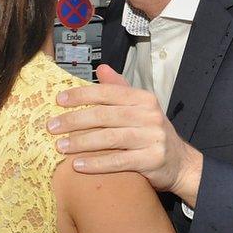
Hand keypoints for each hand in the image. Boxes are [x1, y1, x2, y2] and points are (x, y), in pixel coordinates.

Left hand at [46, 64, 204, 206]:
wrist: (180, 163)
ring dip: (81, 142)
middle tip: (52, 126)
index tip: (58, 100)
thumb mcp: (140, 108)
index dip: (81, 95)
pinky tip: (78, 165)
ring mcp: (152, 138)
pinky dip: (97, 163)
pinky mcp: (152, 160)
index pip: (107, 93)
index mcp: (143, 99)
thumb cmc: (151, 133)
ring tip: (60, 147)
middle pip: (104, 115)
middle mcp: (149, 115)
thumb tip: (101, 67)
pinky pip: (119, 161)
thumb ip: (120, 89)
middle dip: (74, 120)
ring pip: (110, 137)